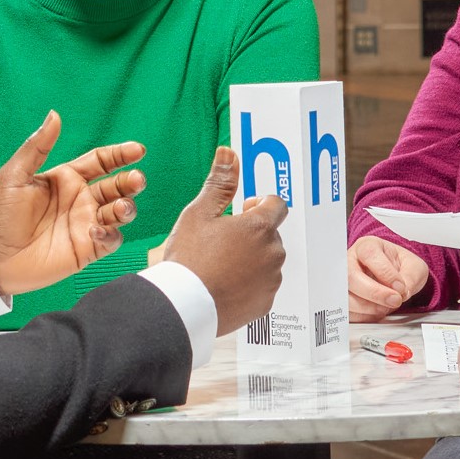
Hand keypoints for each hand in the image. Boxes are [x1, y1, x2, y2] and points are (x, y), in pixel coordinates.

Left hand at [0, 111, 145, 295]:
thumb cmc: (0, 215)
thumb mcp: (14, 176)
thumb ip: (38, 146)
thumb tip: (54, 115)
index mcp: (67, 179)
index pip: (102, 161)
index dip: (121, 154)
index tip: (137, 149)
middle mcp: (81, 199)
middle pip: (118, 186)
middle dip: (132, 181)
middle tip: (136, 179)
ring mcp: (86, 224)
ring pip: (121, 211)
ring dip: (127, 207)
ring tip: (121, 207)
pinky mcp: (87, 249)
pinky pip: (111, 239)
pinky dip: (111, 234)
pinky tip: (95, 230)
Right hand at [163, 147, 287, 334]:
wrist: (183, 306)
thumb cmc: (189, 258)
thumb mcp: (200, 213)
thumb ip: (220, 183)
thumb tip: (229, 152)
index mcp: (260, 227)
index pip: (277, 204)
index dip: (260, 205)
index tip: (243, 211)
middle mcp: (273, 253)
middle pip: (271, 235)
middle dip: (252, 234)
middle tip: (222, 241)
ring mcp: (271, 280)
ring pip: (267, 261)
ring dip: (251, 259)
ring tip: (220, 265)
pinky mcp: (265, 303)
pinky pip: (262, 287)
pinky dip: (249, 284)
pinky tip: (225, 285)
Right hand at [348, 236, 428, 321]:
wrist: (395, 279)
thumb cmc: (400, 267)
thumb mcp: (415, 266)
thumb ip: (411, 277)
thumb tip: (402, 293)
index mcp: (367, 246)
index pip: (369, 254)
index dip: (385, 272)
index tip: (400, 286)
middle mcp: (350, 261)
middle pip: (351, 276)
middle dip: (375, 293)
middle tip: (395, 300)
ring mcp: (343, 282)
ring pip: (346, 297)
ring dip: (369, 307)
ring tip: (386, 307)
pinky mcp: (343, 301)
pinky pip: (347, 312)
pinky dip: (364, 316)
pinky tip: (378, 312)